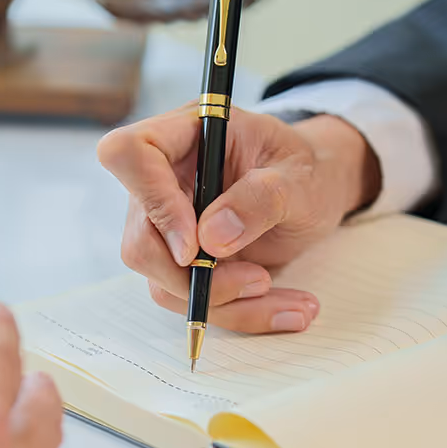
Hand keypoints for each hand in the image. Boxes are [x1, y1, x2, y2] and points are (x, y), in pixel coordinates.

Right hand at [98, 105, 380, 331]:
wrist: (317, 193)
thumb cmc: (307, 171)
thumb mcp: (299, 178)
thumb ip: (261, 198)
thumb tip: (211, 239)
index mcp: (184, 135)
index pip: (129, 154)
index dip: (152, 201)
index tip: (196, 244)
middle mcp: (164, 181)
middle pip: (140, 241)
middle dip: (195, 277)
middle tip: (258, 280)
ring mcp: (168, 226)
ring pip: (164, 283)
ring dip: (226, 303)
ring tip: (293, 302)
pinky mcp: (183, 263)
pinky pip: (191, 301)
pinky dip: (239, 312)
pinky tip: (285, 308)